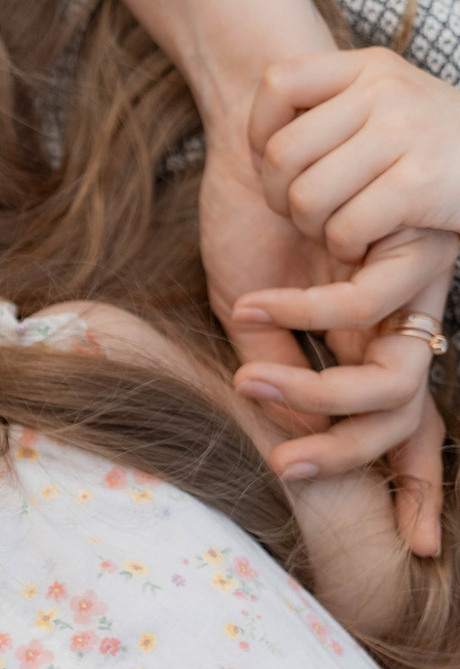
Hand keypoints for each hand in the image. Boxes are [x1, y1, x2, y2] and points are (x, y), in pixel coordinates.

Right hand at [199, 114, 451, 553]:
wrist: (261, 123)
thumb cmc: (253, 212)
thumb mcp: (251, 298)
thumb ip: (273, 359)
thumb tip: (285, 427)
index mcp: (374, 335)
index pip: (409, 422)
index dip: (417, 483)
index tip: (414, 545)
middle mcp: (402, 313)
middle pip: (410, 414)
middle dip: (352, 453)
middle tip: (287, 468)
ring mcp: (406, 278)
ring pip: (395, 375)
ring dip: (317, 394)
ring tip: (253, 380)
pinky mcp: (395, 237)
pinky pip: (362, 310)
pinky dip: (302, 322)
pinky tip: (255, 311)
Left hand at [251, 48, 459, 256]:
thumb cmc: (438, 148)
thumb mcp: (390, 105)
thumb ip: (332, 109)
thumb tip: (258, 145)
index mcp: (371, 67)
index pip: (277, 83)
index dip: (259, 132)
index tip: (273, 164)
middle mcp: (386, 91)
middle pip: (282, 154)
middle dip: (280, 197)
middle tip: (307, 213)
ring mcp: (406, 133)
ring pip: (306, 197)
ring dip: (313, 228)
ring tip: (338, 228)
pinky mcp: (420, 182)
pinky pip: (345, 227)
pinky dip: (346, 247)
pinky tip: (366, 244)